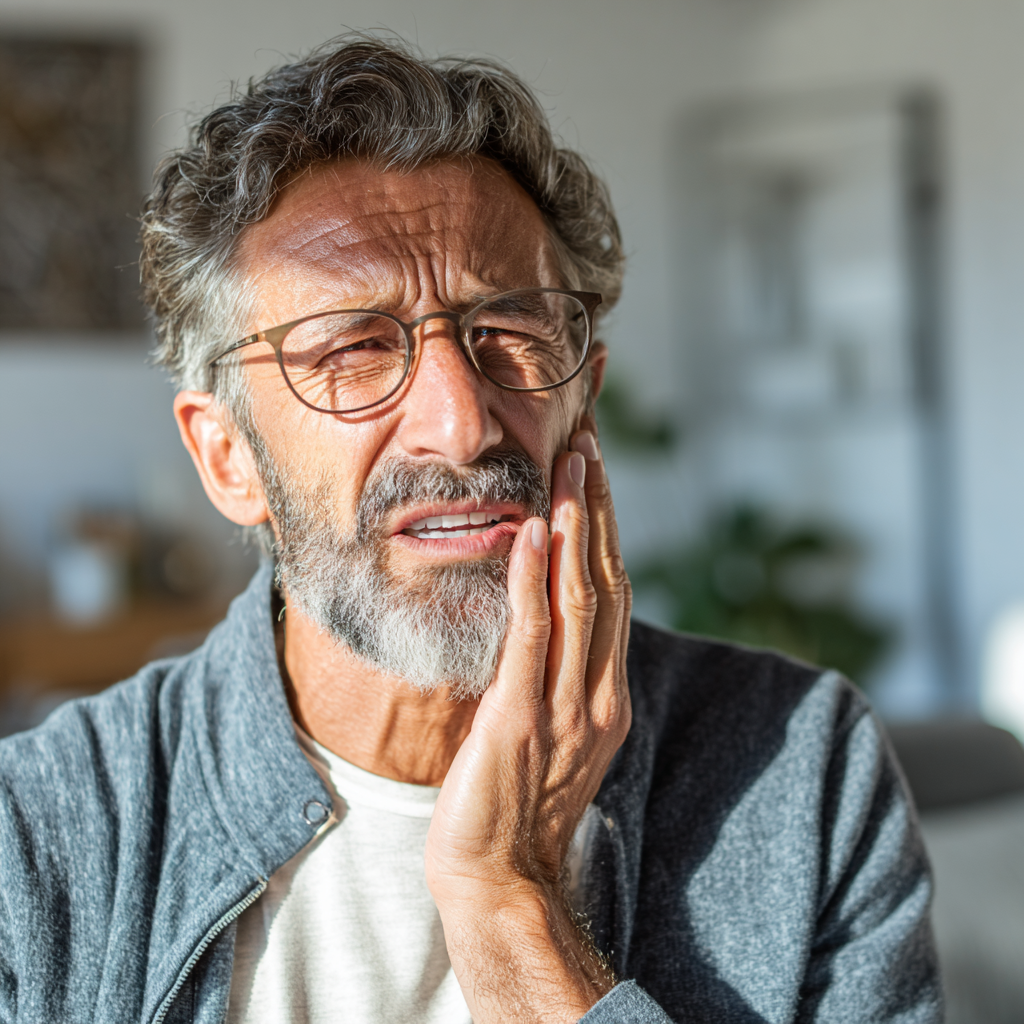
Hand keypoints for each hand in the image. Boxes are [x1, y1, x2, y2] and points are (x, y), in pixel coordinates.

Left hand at [425, 421, 631, 1022]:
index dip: (606, 528)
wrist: (499, 874)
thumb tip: (538, 614)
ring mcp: (565, 707)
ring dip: (577, 527)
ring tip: (571, 465)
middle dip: (598, 509)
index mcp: (606, 691)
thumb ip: (554, 670)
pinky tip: (533, 533)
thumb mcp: (551, 725)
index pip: (612, 591)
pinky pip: (532, 639)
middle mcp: (598, 692)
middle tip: (589, 443)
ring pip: (581, 599)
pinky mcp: (522, 719)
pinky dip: (535, 582)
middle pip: (606, 581)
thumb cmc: (516, 798)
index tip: (594, 471)